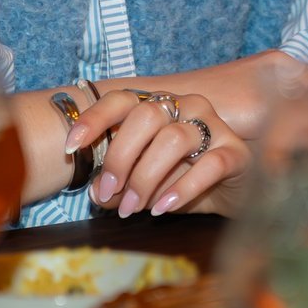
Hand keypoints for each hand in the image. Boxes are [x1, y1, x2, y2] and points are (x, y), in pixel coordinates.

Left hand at [69, 89, 253, 218]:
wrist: (233, 194)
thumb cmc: (182, 181)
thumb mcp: (143, 185)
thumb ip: (119, 186)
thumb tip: (97, 194)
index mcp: (158, 106)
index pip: (121, 99)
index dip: (93, 119)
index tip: (71, 147)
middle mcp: (185, 106)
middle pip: (146, 117)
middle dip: (121, 157)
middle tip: (108, 193)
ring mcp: (213, 126)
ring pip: (173, 139)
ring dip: (147, 177)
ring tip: (134, 208)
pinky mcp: (235, 152)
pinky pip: (209, 164)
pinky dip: (182, 188)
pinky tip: (164, 207)